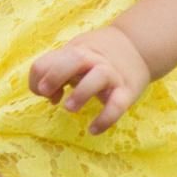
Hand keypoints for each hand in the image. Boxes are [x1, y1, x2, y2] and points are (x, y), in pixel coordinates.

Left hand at [29, 26, 151, 133]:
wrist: (137, 46)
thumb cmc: (96, 58)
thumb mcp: (74, 58)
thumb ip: (57, 73)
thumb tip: (51, 97)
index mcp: (75, 52)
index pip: (49, 60)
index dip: (39, 78)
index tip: (44, 92)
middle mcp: (94, 59)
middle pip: (76, 58)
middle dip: (56, 74)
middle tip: (45, 92)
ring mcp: (112, 74)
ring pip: (100, 76)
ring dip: (82, 91)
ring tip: (68, 108)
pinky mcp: (127, 91)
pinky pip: (118, 104)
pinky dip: (106, 118)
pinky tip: (93, 130)